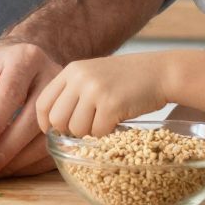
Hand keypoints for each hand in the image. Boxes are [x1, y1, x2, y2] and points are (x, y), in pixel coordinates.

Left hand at [0, 39, 61, 175]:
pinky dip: (30, 165)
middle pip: (32, 121)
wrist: (30, 57)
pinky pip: (52, 150)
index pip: (10, 94)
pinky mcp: (69, 120)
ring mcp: (65, 100)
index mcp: (24, 59)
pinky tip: (11, 168)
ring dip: (18, 162)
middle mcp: (51, 77)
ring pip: (45, 140)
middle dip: (5, 150)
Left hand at [35, 52, 177, 138]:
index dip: (46, 122)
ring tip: (105, 122)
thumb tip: (53, 124)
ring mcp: (95, 90)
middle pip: (57, 119)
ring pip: (76, 129)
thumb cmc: (128, 79)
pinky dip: (106, 134)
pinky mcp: (111, 104)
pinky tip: (116, 123)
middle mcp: (79, 78)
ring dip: (90, 134)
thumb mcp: (94, 75)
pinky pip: (97, 133)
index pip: (43, 102)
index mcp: (72, 70)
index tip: (55, 131)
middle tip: (87, 129)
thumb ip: (74, 93)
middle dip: (69, 131)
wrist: (160, 72)